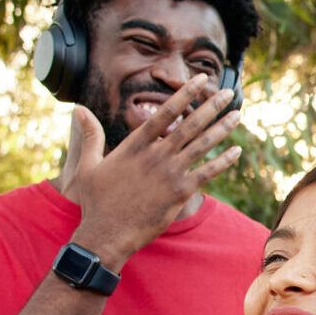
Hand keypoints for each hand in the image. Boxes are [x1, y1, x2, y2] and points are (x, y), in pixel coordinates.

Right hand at [63, 77, 240, 260]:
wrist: (106, 234)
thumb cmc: (96, 201)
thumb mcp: (87, 165)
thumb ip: (90, 135)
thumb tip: (78, 108)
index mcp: (135, 145)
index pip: (165, 112)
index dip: (185, 94)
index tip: (200, 80)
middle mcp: (155, 155)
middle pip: (190, 124)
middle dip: (211, 106)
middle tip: (228, 93)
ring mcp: (169, 174)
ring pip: (202, 145)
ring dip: (222, 128)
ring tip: (237, 115)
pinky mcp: (179, 193)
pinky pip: (207, 173)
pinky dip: (223, 161)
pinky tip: (236, 151)